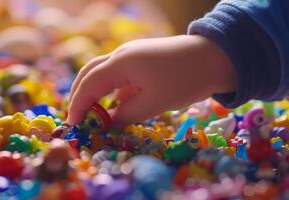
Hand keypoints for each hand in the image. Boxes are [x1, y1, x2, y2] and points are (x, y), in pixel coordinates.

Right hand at [67, 35, 235, 125]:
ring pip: (103, 72)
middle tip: (77, 118)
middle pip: (90, 73)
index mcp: (121, 63)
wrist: (215, 57)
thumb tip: (110, 122)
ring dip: (94, 91)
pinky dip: (111, 90)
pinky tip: (114, 105)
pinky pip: (118, 75)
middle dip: (79, 95)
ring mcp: (132, 55)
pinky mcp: (141, 60)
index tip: (73, 125)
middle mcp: (122, 55)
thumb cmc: (185, 80)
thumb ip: (127, 114)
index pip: (89, 84)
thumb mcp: (155, 103)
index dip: (78, 105)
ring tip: (91, 113)